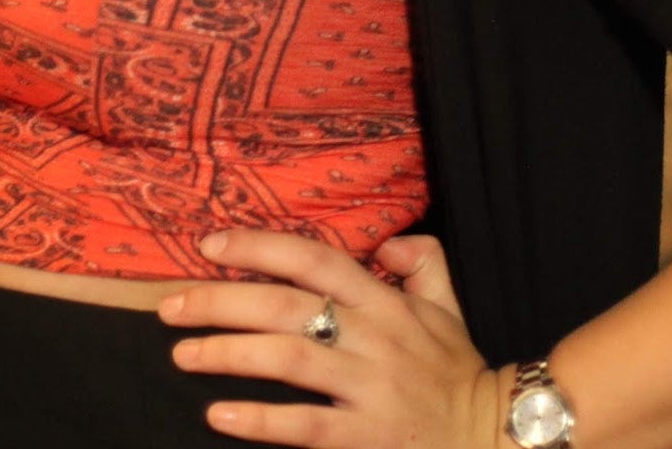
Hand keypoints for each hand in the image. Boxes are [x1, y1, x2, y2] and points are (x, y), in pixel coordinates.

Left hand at [157, 228, 506, 446]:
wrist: (501, 439)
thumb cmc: (458, 371)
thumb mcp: (446, 305)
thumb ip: (420, 260)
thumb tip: (384, 241)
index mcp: (385, 301)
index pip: (312, 258)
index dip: (258, 247)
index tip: (209, 246)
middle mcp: (374, 338)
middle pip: (285, 306)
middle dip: (220, 302)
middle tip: (170, 306)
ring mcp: (371, 390)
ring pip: (288, 361)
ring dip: (227, 355)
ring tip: (183, 355)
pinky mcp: (369, 440)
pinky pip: (307, 428)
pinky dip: (260, 421)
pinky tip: (220, 416)